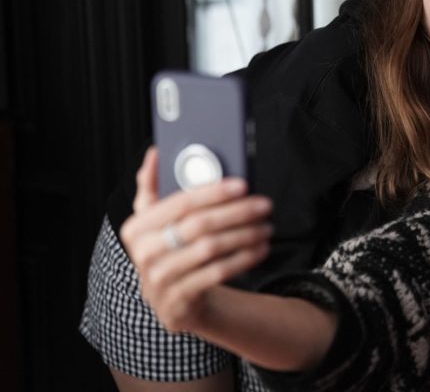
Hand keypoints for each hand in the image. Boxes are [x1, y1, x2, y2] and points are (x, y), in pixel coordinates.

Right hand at [119, 147, 272, 332]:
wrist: (173, 300)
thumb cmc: (169, 249)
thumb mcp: (155, 222)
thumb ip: (152, 188)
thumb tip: (155, 152)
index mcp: (136, 228)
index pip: (180, 203)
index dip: (213, 192)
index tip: (243, 184)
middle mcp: (143, 255)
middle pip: (199, 225)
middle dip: (237, 212)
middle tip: (265, 204)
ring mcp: (159, 281)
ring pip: (211, 249)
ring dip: (245, 235)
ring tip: (267, 226)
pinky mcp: (178, 302)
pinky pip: (217, 274)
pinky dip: (243, 259)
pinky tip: (260, 248)